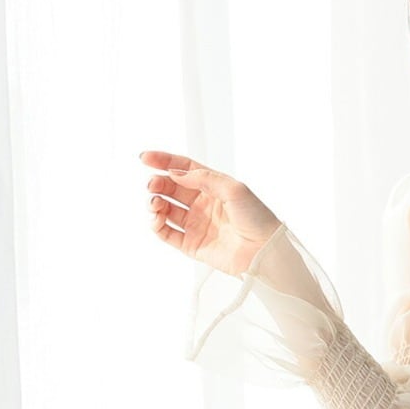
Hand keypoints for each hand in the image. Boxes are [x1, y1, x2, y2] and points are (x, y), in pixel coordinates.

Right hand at [140, 149, 282, 277]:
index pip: (184, 169)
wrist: (264, 251)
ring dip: (155, 203)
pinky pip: (167, 233)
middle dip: (157, 183)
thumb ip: (204, 178)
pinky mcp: (192, 245)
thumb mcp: (234, 188)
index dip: (164, 161)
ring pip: (166, 210)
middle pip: (171, 188)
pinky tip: (157, 218)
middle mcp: (203, 205)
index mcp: (214, 188)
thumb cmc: (257, 218)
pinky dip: (157, 225)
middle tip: (152, 185)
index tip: (145, 158)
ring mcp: (197, 225)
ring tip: (155, 203)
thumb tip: (176, 174)